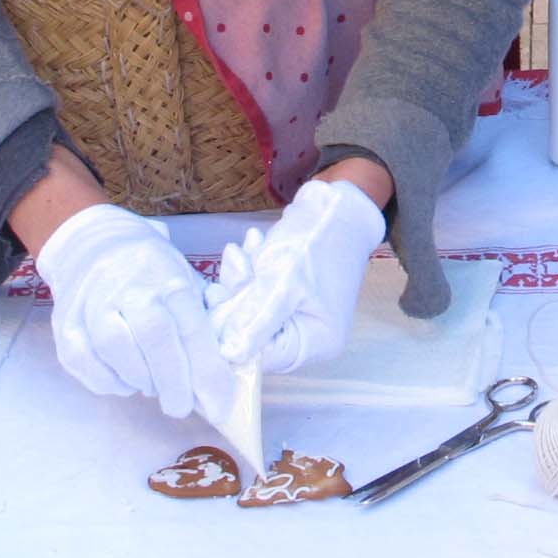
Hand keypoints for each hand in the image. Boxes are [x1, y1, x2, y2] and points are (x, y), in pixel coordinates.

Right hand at [32, 202, 221, 415]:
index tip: (219, 404)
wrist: (93, 244)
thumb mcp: (188, 280)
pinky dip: (108, 381)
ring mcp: (91, 302)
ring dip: (139, 380)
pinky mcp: (64, 322)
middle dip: (173, 382)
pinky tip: (124, 379)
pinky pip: (84, 362)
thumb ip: (212, 316)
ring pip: (114, 349)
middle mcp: (128, 285)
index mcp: (168, 276)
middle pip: (153, 337)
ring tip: (153, 386)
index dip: (207, 370)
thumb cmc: (151, 273)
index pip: (191, 327)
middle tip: (182, 407)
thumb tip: (232, 363)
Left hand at [206, 178, 386, 372]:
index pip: (259, 356)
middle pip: (251, 333)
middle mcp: (307, 336)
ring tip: (248, 247)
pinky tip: (255, 244)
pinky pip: (257, 292)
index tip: (218, 297)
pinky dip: (250, 269)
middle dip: (237, 296)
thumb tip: (229, 355)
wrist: (338, 201)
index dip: (231, 332)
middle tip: (238, 262)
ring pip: (249, 309)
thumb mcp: (282, 280)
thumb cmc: (317, 241)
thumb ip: (254, 319)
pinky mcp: (288, 294)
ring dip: (241, 277)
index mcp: (314, 343)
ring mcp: (297, 314)